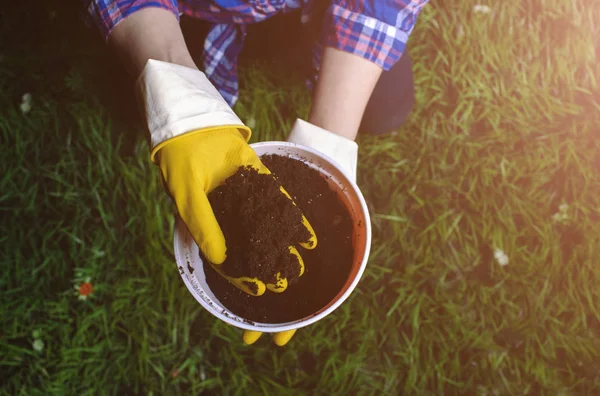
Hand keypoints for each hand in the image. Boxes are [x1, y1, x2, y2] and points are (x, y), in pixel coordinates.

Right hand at [156, 127, 316, 294]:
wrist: (193, 125)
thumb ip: (204, 226)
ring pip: (269, 227)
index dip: (242, 276)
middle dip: (269, 265)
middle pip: (252, 246)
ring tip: (302, 263)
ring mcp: (247, 198)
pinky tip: (309, 234)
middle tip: (288, 281)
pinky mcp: (261, 180)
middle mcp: (229, 217)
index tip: (260, 290)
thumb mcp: (187, 197)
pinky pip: (280, 201)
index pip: (226, 258)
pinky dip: (294, 217)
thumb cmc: (180, 163)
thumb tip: (220, 260)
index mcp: (208, 226)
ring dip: (285, 246)